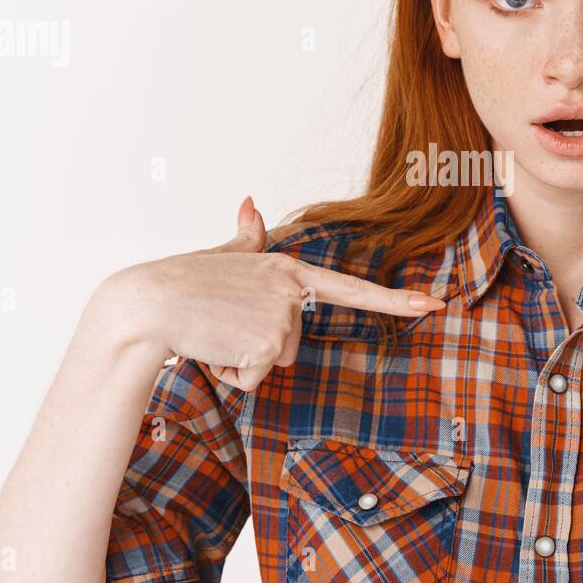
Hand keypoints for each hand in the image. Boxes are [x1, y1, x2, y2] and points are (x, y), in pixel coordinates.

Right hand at [109, 196, 446, 390]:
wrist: (147, 303)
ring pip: (273, 364)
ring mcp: (282, 316)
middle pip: (292, 344)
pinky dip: (230, 374)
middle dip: (255, 345)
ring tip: (214, 332)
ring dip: (241, 360)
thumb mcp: (223, 256)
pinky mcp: (266, 344)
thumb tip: (252, 202)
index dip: (395, 301)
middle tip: (222, 323)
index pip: (351, 288)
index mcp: (289, 269)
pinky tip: (210, 348)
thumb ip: (246, 239)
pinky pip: (254, 380)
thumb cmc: (182, 281)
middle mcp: (292, 290)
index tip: (436, 306)